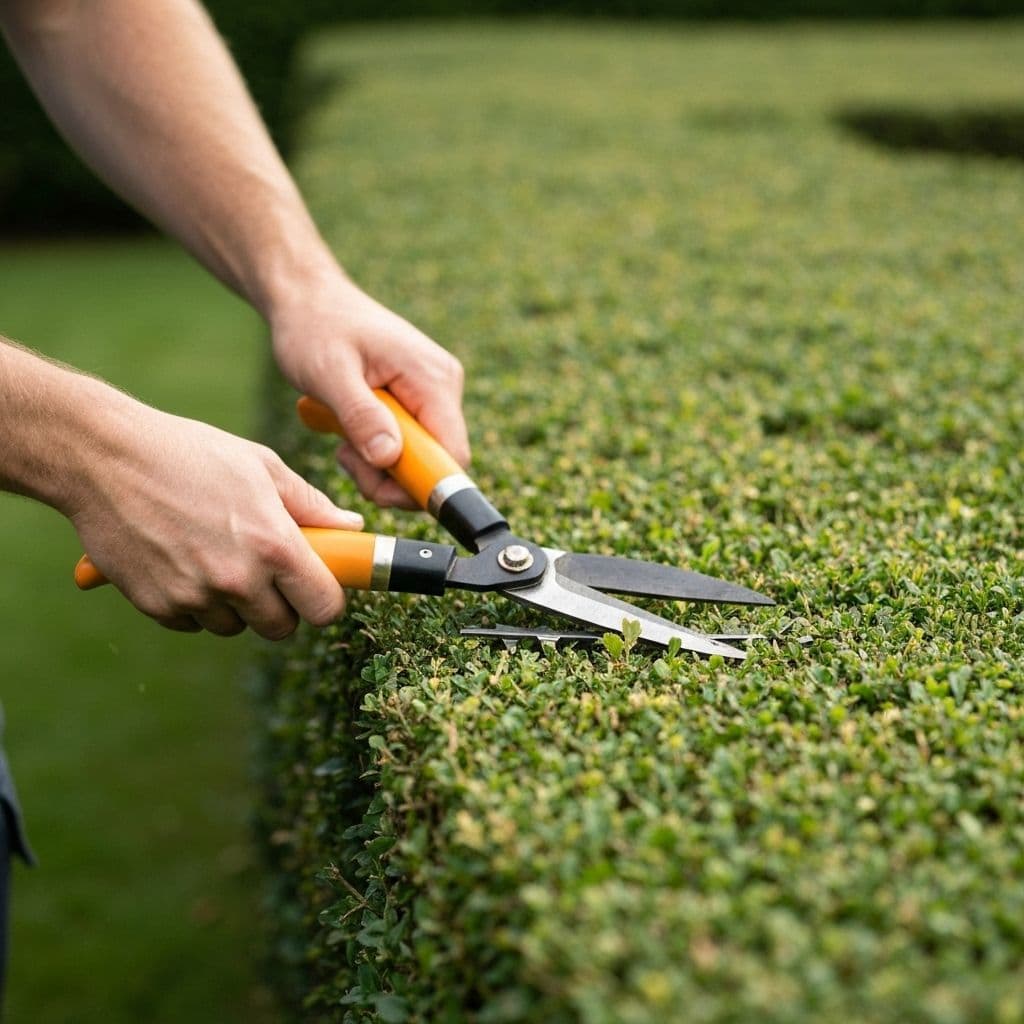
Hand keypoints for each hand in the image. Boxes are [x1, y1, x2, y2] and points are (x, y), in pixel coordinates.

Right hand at [69, 397, 362, 638]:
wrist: (104, 458)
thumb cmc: (189, 454)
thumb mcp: (262, 467)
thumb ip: (311, 504)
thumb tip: (351, 527)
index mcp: (274, 544)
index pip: (324, 606)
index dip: (325, 598)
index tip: (317, 586)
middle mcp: (238, 579)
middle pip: (282, 627)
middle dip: (281, 604)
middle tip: (267, 571)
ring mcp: (195, 597)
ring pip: (236, 627)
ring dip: (236, 604)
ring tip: (217, 555)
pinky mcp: (158, 606)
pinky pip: (193, 622)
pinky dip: (195, 603)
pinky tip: (184, 560)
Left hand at [269, 272, 468, 508]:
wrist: (309, 299)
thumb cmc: (315, 327)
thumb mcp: (329, 373)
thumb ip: (361, 415)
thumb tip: (389, 457)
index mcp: (433, 379)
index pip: (452, 455)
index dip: (421, 483)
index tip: (376, 484)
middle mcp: (443, 387)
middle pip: (437, 462)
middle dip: (391, 476)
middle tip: (346, 458)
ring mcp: (433, 394)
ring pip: (420, 459)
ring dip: (379, 465)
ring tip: (343, 441)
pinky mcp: (418, 401)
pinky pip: (408, 445)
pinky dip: (378, 451)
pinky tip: (351, 431)